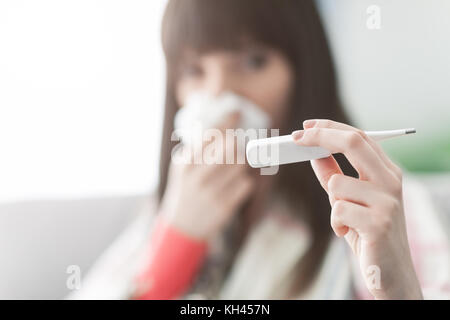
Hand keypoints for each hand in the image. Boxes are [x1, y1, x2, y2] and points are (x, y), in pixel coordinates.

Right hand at [160, 112, 254, 240]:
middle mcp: (197, 176)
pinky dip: (244, 182)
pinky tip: (233, 186)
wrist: (182, 227)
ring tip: (230, 171)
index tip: (236, 113)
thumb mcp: (182, 168)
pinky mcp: (225, 206)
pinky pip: (247, 184)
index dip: (228, 121)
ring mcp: (212, 192)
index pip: (211, 134)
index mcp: (185, 163)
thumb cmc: (185, 190)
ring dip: (240, 164)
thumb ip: (198, 148)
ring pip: (241, 164)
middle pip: (231, 146)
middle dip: (236, 143)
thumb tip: (225, 126)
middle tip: (235, 146)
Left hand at [292, 119, 422, 299]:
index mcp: (387, 172)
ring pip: (337, 183)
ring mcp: (388, 201)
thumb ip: (335, 176)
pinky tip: (347, 234)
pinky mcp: (379, 223)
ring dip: (332, 203)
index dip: (330, 128)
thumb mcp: (351, 201)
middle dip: (320, 136)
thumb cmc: (369, 234)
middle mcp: (391, 181)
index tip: (306, 126)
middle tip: (296, 138)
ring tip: (346, 221)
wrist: (392, 274)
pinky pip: (337, 210)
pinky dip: (335, 223)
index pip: (359, 137)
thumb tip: (315, 152)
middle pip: (353, 142)